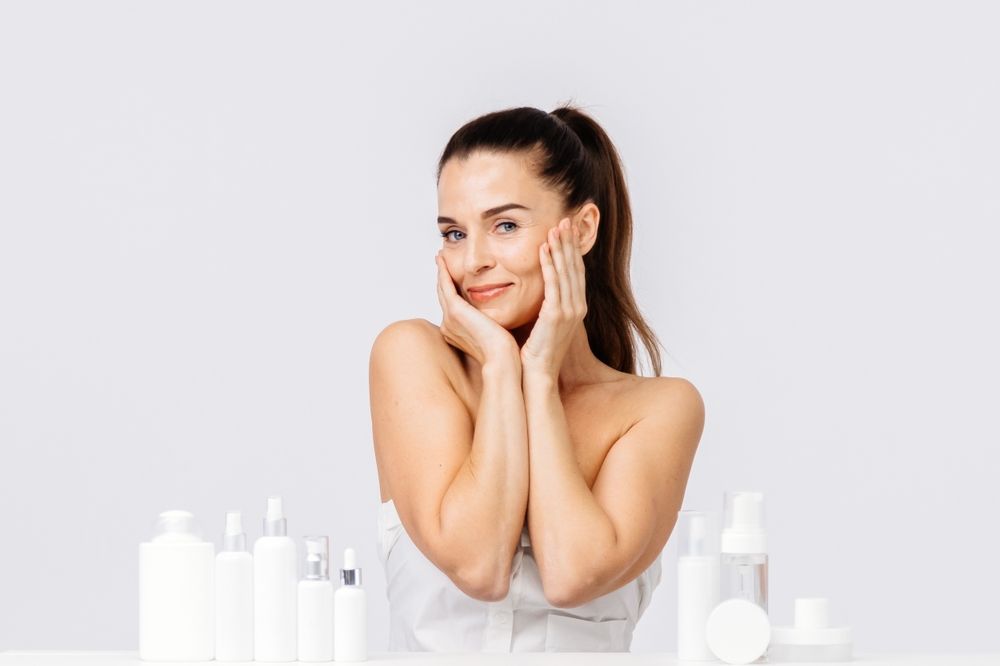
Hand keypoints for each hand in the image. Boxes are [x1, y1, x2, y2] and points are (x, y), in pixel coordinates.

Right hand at [435, 252, 517, 365]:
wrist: (502, 359)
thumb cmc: (504, 351)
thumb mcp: (495, 333)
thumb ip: (490, 323)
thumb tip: (496, 318)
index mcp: (456, 332)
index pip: (453, 305)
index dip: (452, 289)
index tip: (454, 276)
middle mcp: (449, 325)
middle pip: (444, 296)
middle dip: (443, 278)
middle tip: (441, 261)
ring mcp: (450, 318)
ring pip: (443, 289)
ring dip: (441, 271)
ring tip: (440, 257)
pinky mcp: (455, 311)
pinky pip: (445, 285)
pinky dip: (443, 272)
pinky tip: (443, 260)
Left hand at [520, 218, 587, 377]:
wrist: (537, 374)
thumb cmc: (536, 351)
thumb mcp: (545, 323)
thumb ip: (547, 305)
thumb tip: (541, 292)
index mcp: (576, 308)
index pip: (576, 272)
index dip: (573, 250)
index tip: (568, 230)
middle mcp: (577, 307)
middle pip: (575, 267)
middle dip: (570, 242)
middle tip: (566, 219)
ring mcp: (569, 311)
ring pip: (566, 272)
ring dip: (561, 248)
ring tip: (556, 227)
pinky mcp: (556, 315)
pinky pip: (554, 283)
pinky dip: (550, 264)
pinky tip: (544, 249)